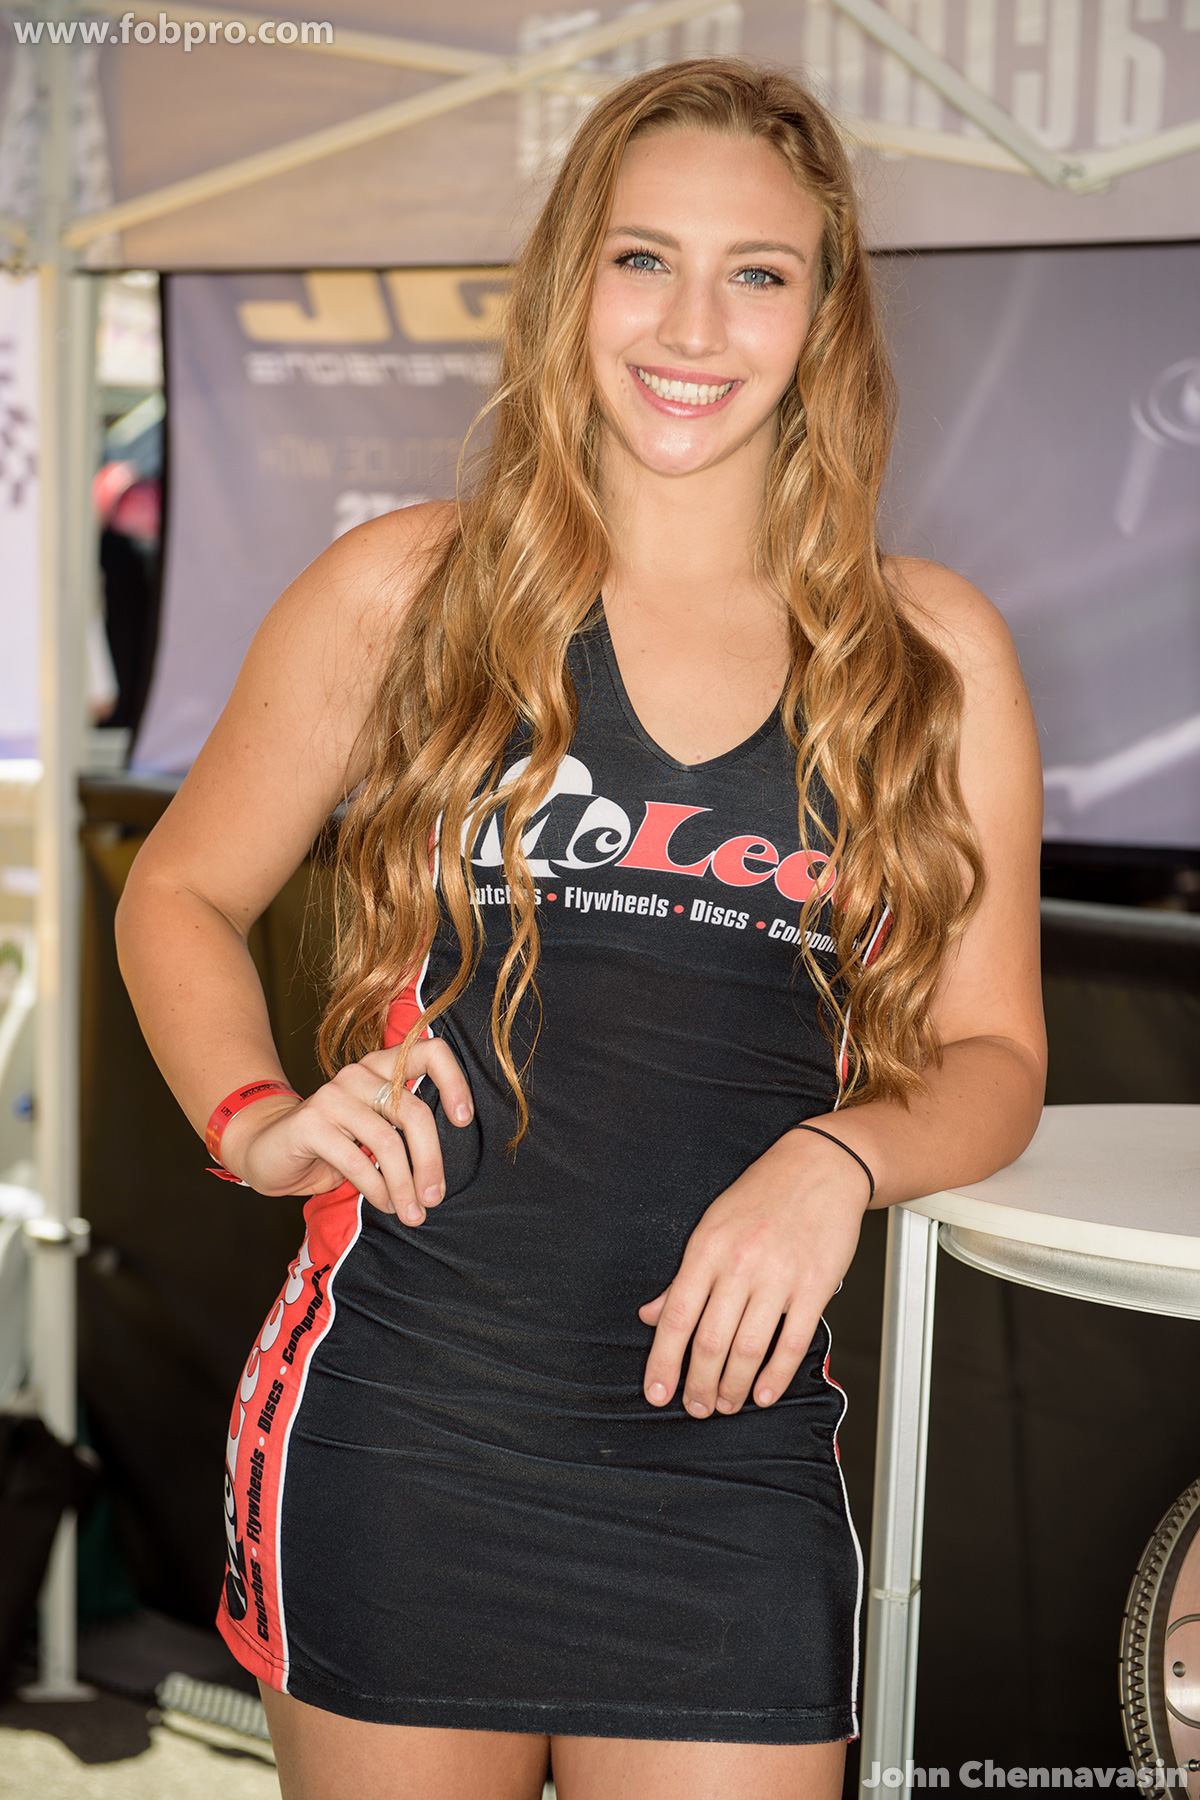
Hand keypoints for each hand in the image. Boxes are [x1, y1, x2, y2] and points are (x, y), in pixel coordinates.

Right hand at [217, 1039, 473, 1222]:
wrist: (266, 1148)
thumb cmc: (331, 1143)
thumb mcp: (374, 1131)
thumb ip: (405, 1131)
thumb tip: (444, 1170)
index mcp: (381, 1068)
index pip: (430, 1052)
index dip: (455, 1081)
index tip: (464, 1120)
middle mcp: (359, 1073)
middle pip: (413, 1112)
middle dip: (430, 1161)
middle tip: (435, 1197)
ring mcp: (333, 1096)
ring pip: (388, 1142)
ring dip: (404, 1185)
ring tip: (412, 1213)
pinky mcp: (311, 1124)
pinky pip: (357, 1161)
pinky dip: (377, 1189)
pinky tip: (384, 1204)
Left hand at [638, 1127, 870, 1416]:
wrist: (821, 1166)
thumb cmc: (763, 1193)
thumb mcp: (711, 1226)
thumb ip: (683, 1277)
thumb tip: (652, 1314)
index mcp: (707, 1248)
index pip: (676, 1317)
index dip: (664, 1362)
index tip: (657, 1392)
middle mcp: (739, 1264)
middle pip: (710, 1341)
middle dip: (698, 1384)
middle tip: (695, 1407)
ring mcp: (779, 1276)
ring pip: (748, 1348)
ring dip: (733, 1386)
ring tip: (726, 1403)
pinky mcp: (815, 1286)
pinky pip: (791, 1342)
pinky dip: (775, 1375)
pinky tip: (763, 1393)